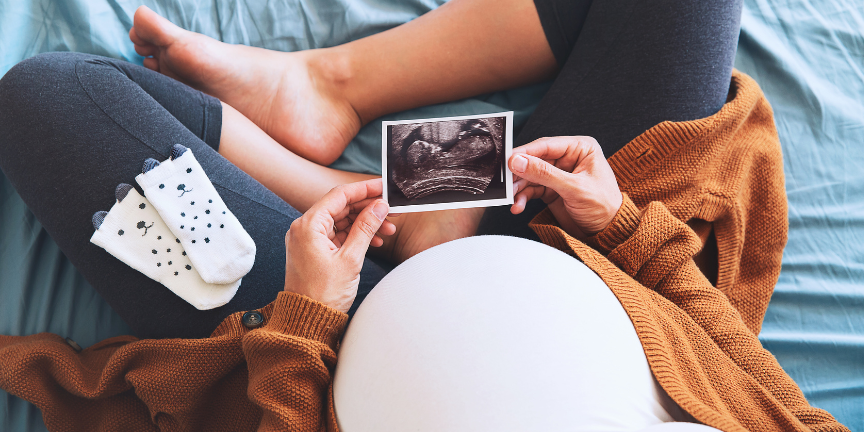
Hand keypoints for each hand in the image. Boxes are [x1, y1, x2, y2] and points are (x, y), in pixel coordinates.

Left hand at [284, 179, 395, 312]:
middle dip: (367, 209)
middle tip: (390, 211)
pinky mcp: (313, 250)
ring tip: (387, 231)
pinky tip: (374, 242)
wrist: (308, 321)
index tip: (383, 187)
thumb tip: (379, 206)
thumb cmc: (324, 294)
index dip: (364, 189)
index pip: (339, 196)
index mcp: (309, 225)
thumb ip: (365, 229)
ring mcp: (308, 240)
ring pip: (341, 221)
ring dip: (364, 224)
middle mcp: (304, 228)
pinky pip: (336, 235)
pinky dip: (355, 236)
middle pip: (340, 207)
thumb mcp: (350, 259)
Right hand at [509, 136, 622, 238]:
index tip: (507, 160)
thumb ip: (545, 174)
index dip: (525, 152)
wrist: (609, 232)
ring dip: (518, 187)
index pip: (546, 145)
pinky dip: (523, 197)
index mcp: (580, 148)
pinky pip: (532, 189)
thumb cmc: (603, 206)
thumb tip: (518, 161)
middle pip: (535, 160)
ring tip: (510, 197)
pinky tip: (518, 206)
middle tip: (504, 181)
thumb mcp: (574, 188)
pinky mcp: (551, 190)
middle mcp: (568, 158)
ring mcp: (558, 174)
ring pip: (530, 175)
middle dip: (519, 172)